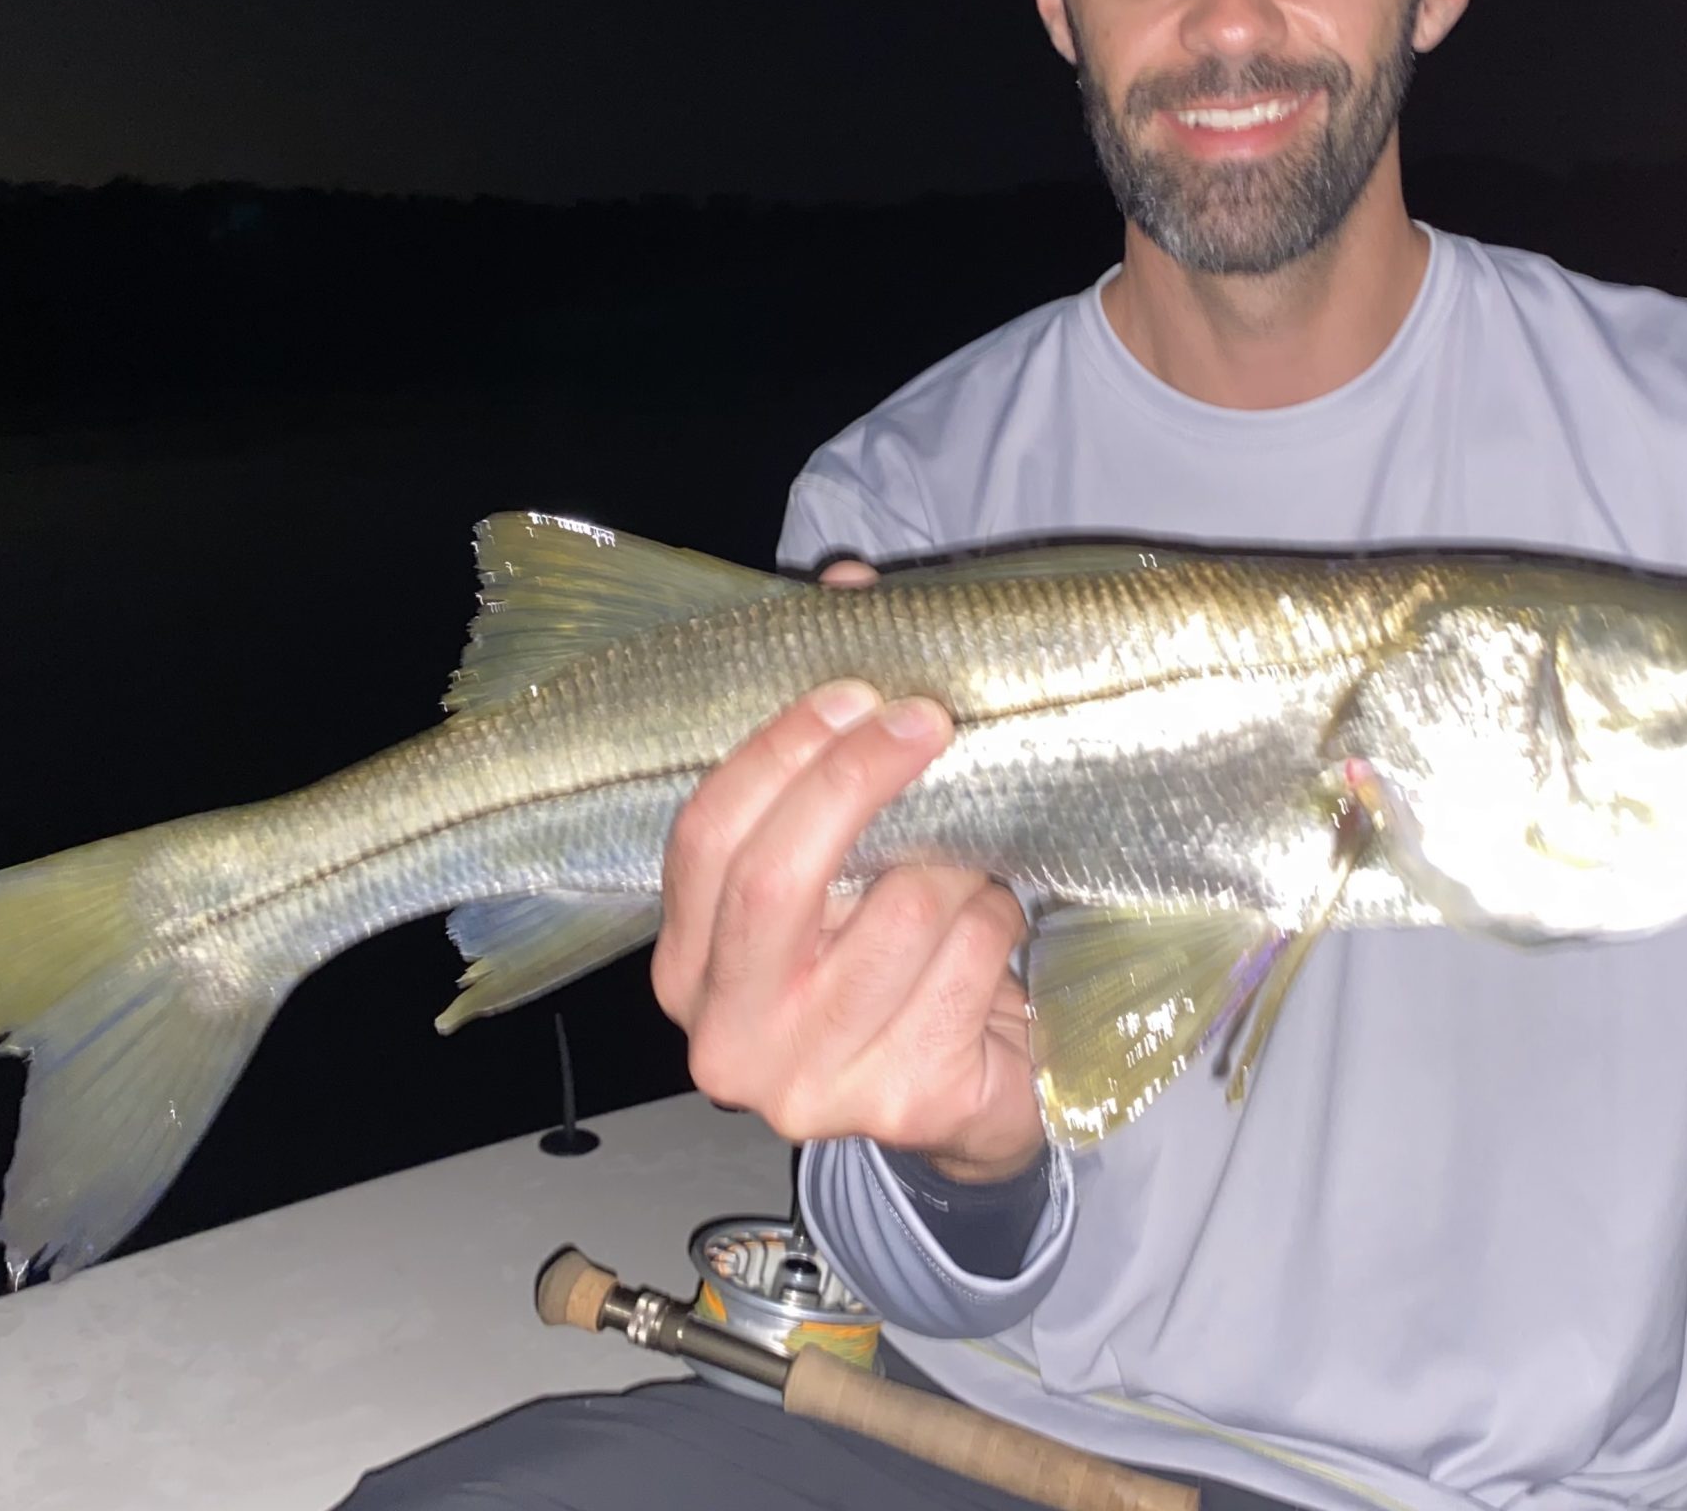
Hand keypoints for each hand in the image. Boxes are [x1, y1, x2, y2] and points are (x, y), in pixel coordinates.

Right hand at [651, 560, 1047, 1181]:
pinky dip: (996, 928)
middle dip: (860, 781)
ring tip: (968, 877)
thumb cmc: (897, 956)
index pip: (705, 839)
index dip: (779, 753)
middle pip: (779, 878)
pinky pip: (969, 962)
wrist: (977, 1092)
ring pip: (900, 910)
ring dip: (959, 869)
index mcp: (689, 963)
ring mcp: (809, 1083)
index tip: (854, 690)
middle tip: (932, 720)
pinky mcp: (901, 1103)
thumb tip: (848, 584)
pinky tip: (990, 943)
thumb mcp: (849, 854)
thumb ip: (830, 733)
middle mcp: (726, 1033)